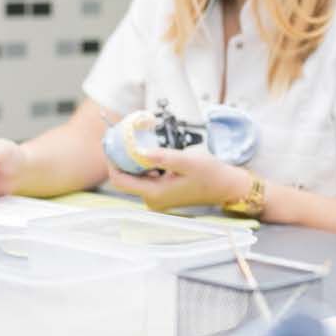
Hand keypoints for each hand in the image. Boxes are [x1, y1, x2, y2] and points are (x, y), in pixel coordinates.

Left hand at [107, 148, 249, 213]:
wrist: (226, 186)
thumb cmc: (211, 175)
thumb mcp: (188, 161)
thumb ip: (163, 157)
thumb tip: (139, 152)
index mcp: (155, 194)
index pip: (120, 180)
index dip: (111, 161)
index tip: (110, 143)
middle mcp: (152, 199)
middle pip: (125, 178)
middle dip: (120, 157)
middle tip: (119, 136)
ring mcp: (157, 198)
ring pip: (134, 177)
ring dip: (131, 159)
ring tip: (132, 140)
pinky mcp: (162, 193)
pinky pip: (145, 178)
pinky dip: (142, 164)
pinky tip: (147, 150)